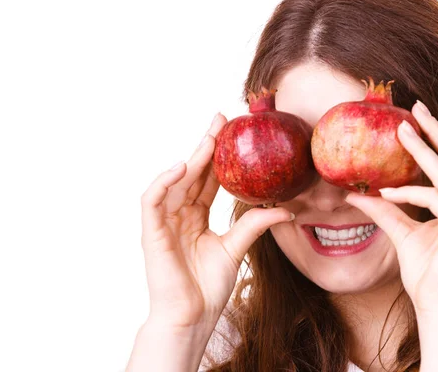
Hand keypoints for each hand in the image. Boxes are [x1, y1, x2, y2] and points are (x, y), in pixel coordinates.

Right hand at [140, 113, 292, 329]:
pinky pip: (152, 200)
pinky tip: (182, 167)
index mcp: (196, 217)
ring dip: (192, 157)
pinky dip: (164, 182)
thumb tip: (286, 209)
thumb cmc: (209, 287)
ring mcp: (164, 222)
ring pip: (175, 181)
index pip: (208, 180)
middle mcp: (179, 215)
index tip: (234, 132)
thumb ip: (255, 225)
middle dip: (206, 145)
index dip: (218, 156)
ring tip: (210, 137)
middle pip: (193, 174)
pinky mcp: (151, 232)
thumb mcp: (236, 248)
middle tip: (223, 119)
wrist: (192, 317)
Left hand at [345, 100, 437, 314]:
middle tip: (414, 107)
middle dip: (435, 130)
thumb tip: (356, 193)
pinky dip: (411, 192)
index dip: (435, 139)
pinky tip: (387, 193)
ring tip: (400, 132)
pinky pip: (436, 198)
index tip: (415, 118)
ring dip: (423, 150)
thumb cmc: (426, 273)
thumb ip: (385, 211)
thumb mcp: (401, 234)